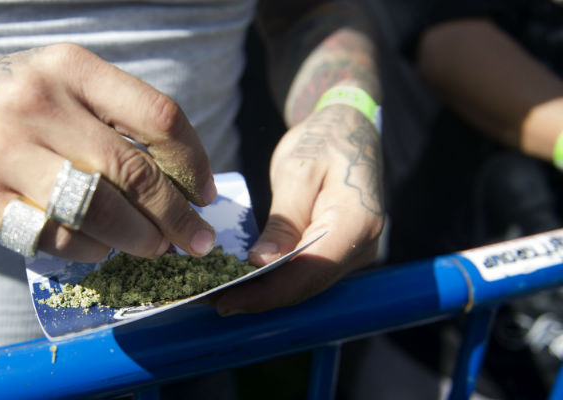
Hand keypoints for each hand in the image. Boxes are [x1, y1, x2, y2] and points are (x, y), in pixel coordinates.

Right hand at [0, 43, 217, 260]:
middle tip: (198, 240)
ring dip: (139, 238)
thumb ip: (113, 115)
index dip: (193, 162)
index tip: (206, 193)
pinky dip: (90, 250)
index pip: (157, 116)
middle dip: (176, 215)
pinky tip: (100, 248)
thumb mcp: (57, 82)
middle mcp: (35, 103)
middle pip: (132, 170)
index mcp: (68, 67)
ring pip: (97, 210)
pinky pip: (55, 236)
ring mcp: (2, 152)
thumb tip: (182, 178)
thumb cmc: (8, 102)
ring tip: (156, 247)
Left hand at [215, 105, 383, 314]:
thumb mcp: (297, 172)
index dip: (266, 293)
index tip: (225, 301)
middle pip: (304, 285)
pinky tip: (239, 279)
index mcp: (356, 223)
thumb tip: (261, 263)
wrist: (350, 129)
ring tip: (215, 292)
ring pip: (303, 283)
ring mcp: (353, 252)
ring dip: (261, 292)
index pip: (308, 272)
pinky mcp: (337, 252)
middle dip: (256, 297)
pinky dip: (272, 279)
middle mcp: (361, 247)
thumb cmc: (324, 139)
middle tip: (207, 300)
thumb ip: (283, 221)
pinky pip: (304, 272)